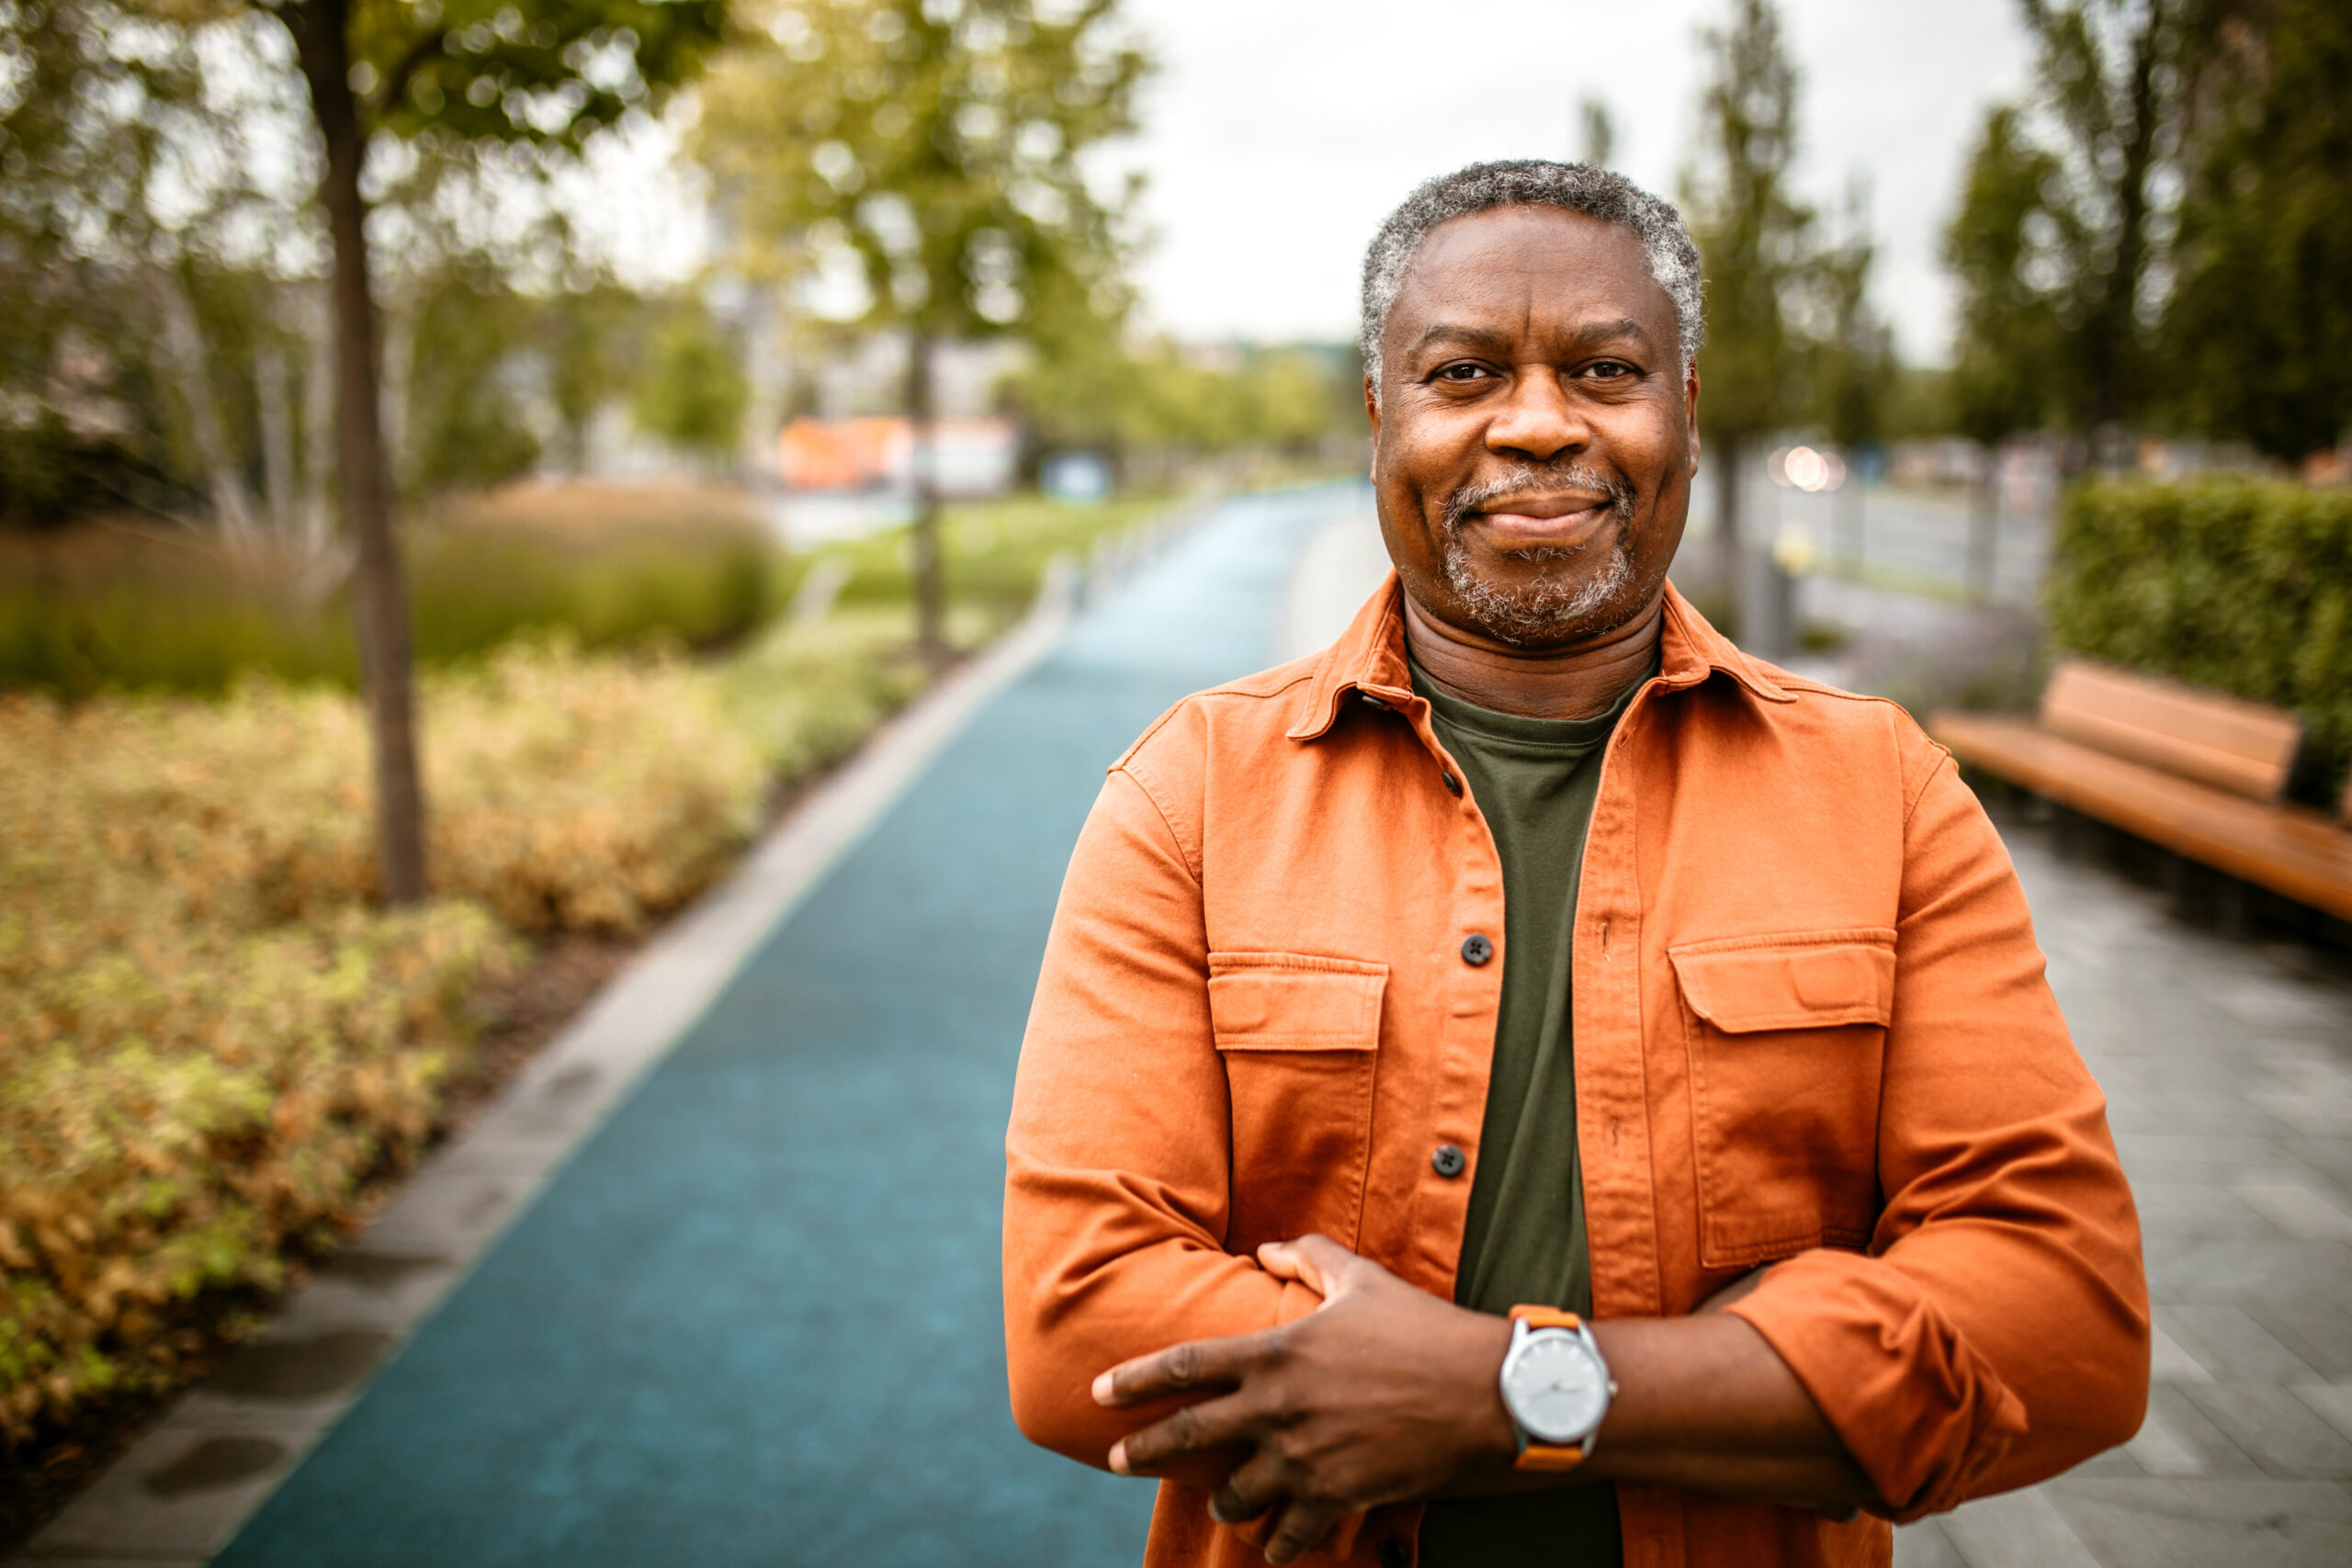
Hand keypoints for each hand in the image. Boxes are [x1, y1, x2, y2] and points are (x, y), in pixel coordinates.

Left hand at [1092, 1234, 1516, 1563]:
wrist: (1484, 1393)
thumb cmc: (1423, 1329)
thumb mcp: (1363, 1279)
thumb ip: (1309, 1256)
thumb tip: (1269, 1250)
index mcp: (1275, 1352)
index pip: (1184, 1366)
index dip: (1133, 1379)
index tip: (1099, 1392)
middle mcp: (1277, 1408)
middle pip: (1189, 1436)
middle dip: (1144, 1451)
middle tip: (1116, 1461)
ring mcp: (1304, 1458)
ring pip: (1236, 1496)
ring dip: (1225, 1502)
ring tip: (1225, 1505)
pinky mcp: (1338, 1498)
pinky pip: (1289, 1535)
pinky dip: (1278, 1543)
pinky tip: (1274, 1545)